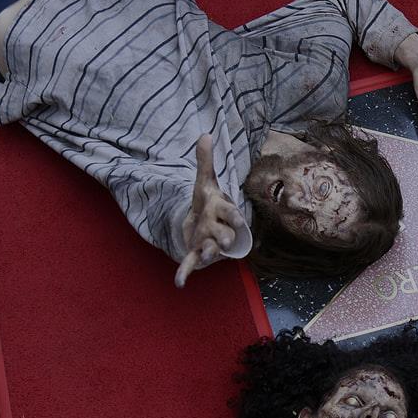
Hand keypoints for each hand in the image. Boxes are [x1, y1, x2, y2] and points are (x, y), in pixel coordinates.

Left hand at [176, 135, 246, 287]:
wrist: (205, 225)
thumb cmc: (208, 204)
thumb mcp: (204, 182)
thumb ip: (205, 161)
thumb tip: (205, 134)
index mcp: (223, 212)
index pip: (231, 214)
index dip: (234, 217)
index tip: (238, 220)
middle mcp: (219, 230)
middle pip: (224, 234)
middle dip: (224, 237)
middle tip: (224, 241)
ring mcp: (209, 243)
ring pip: (211, 249)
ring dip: (207, 252)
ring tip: (203, 254)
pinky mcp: (196, 254)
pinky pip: (191, 264)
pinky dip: (184, 273)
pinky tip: (179, 283)